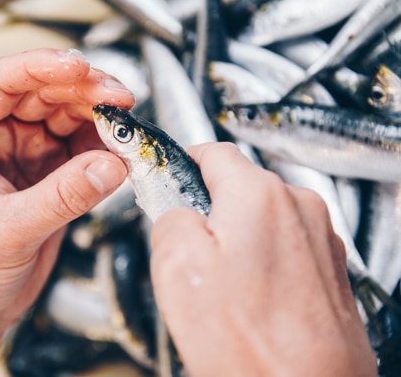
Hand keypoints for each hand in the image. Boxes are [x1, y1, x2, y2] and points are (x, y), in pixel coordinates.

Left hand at [0, 48, 134, 375]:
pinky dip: (105, 145)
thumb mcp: (11, 230)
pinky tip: (120, 148)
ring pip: (68, 115)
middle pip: (44, 93)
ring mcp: (28, 154)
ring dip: (99, 114)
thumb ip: (62, 196)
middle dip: (84, 90)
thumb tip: (109, 164)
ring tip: (126, 121)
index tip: (79, 67)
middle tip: (118, 97)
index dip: (42, 66)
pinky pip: (83, 146)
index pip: (3, 81)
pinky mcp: (52, 174)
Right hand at [150, 142, 376, 376]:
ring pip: (259, 222)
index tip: (168, 180)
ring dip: (235, 242)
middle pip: (237, 189)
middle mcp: (299, 208)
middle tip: (188, 255)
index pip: (212, 153)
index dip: (182, 164)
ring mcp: (320, 240)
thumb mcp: (175, 265)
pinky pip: (282, 251)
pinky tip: (249, 302)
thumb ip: (169, 216)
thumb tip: (177, 210)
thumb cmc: (250, 343)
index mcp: (259, 195)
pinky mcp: (329, 272)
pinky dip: (261, 265)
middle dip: (207, 213)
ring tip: (222, 290)